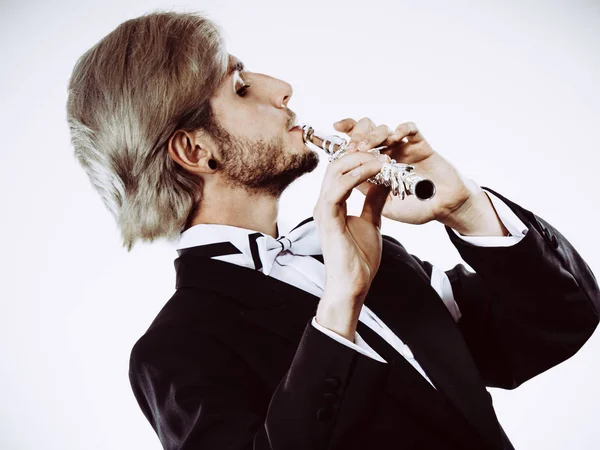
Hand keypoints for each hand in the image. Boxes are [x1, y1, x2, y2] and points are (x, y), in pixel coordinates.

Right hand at [313, 150, 390, 300]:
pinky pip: (338, 189)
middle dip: (359, 152)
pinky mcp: (328, 219)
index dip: (358, 156)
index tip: (381, 152)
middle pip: (335, 164)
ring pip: (335, 171)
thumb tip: (383, 180)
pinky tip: (374, 170)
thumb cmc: (359, 258)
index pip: (340, 170)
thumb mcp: (372, 221)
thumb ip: (374, 200)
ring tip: (381, 158)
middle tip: (382, 150)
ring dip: (359, 160)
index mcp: (332, 203)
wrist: (354, 283)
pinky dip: (356, 175)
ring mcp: (324, 210)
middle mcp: (324, 203)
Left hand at [333, 118, 478, 224]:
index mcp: (376, 166)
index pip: (357, 145)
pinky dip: (401, 130)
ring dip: (374, 135)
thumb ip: (370, 195)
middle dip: (357, 134)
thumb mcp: (387, 207)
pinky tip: (395, 137)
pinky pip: (410, 129)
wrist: (446, 209)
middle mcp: (388, 153)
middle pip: (368, 131)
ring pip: (384, 129)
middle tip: (353, 146)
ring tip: (367, 146)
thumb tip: (347, 184)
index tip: (335, 128)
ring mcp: (404, 148)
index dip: (346, 133)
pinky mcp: (421, 145)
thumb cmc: (419, 209)